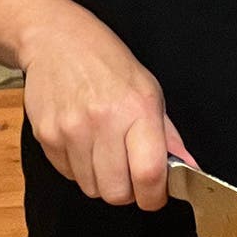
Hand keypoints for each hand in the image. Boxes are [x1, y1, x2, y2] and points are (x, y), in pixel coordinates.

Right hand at [17, 1, 189, 209]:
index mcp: (136, 109)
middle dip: (126, 191)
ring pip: (91, 189)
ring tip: (102, 150)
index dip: (154, 196)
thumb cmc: (107, 62)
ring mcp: (70, 130)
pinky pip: (68, 175)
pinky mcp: (46, 136)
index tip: (155, 195)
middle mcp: (103, 121)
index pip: (148, 174)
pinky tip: (82, 141)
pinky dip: (78, 168)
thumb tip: (189, 168)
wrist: (57, 40)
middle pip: (116, 192)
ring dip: (101, 180)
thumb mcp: (148, 90)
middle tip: (128, 173)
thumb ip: (168, 135)